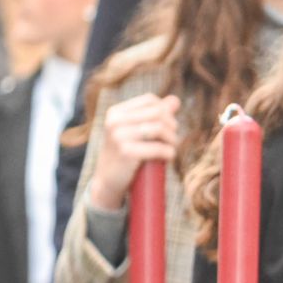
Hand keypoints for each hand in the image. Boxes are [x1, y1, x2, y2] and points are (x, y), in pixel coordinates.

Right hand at [86, 94, 180, 211]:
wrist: (107, 183)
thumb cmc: (124, 156)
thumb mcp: (135, 132)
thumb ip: (154, 115)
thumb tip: (176, 100)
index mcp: (116, 112)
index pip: (150, 100)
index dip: (165, 111)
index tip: (168, 126)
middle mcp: (115, 121)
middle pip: (158, 113)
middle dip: (172, 126)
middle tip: (172, 140)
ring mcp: (119, 136)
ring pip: (159, 128)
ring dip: (172, 140)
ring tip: (171, 148)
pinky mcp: (126, 153)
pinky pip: (158, 148)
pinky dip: (169, 152)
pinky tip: (169, 157)